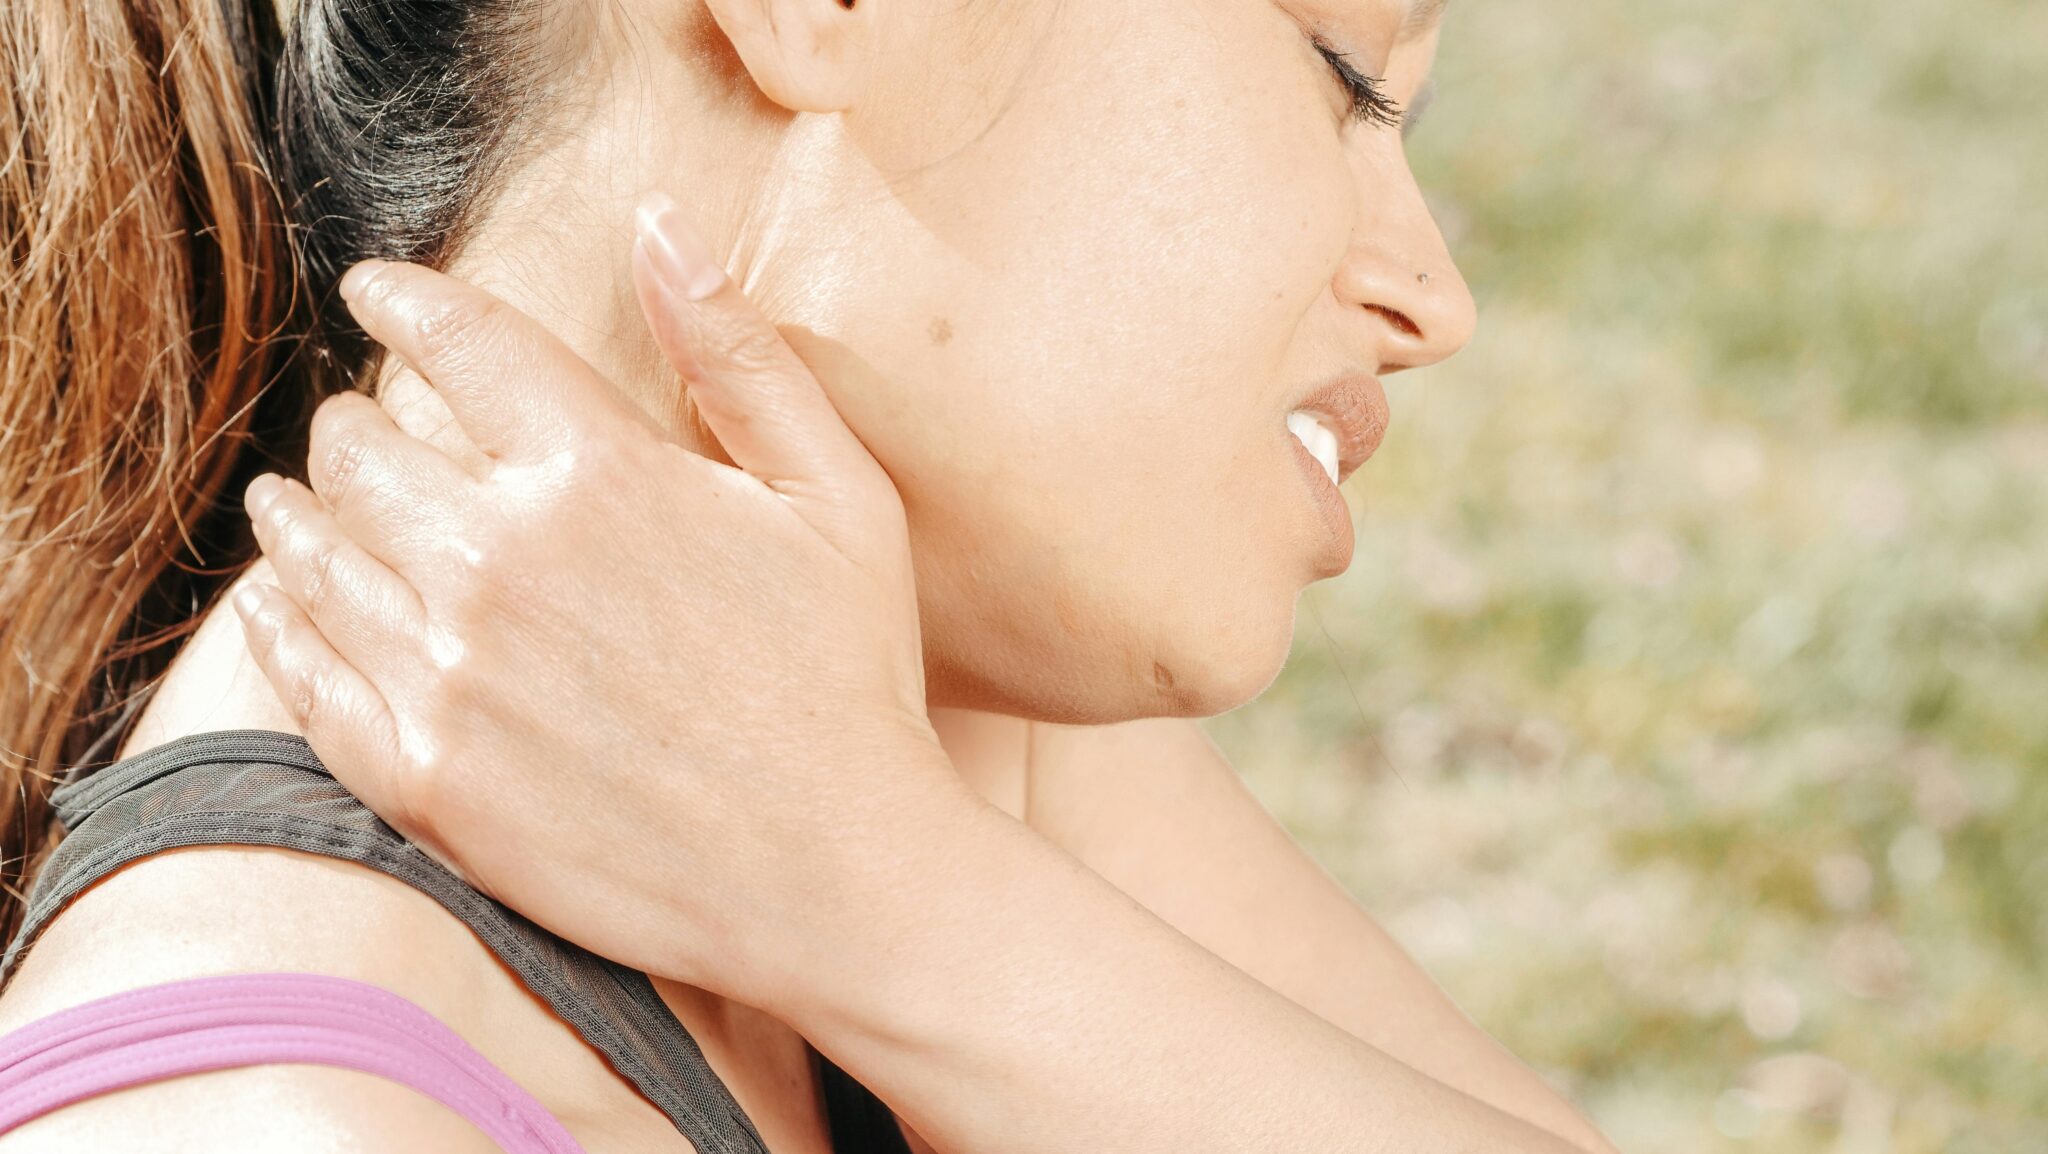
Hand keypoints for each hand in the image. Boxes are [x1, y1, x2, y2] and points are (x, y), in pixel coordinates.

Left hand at [229, 194, 972, 1001]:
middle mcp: (500, 560)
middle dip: (355, 418)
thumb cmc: (851, 678)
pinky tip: (280, 605)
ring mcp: (451, 674)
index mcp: (600, 474)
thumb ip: (741, 356)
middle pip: (364, 445)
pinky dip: (279, 625)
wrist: (838, 876)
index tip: (375, 290)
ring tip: (291, 500)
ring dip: (297, 510)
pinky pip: (306, 677)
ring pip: (316, 552)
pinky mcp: (426, 778)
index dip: (402, 300)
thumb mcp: (837, 495)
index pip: (456, 342)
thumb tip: (664, 226)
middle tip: (359, 423)